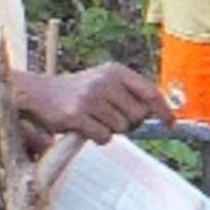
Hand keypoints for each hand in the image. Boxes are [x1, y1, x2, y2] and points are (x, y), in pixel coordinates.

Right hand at [22, 62, 161, 141]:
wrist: (38, 93)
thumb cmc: (77, 92)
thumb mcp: (104, 83)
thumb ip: (129, 94)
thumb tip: (157, 114)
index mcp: (115, 71)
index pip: (150, 92)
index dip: (163, 110)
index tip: (171, 123)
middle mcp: (104, 82)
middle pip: (138, 116)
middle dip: (129, 123)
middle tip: (110, 118)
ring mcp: (90, 98)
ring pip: (121, 129)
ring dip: (110, 130)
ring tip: (93, 119)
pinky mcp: (77, 115)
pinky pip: (104, 137)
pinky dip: (97, 137)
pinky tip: (85, 128)